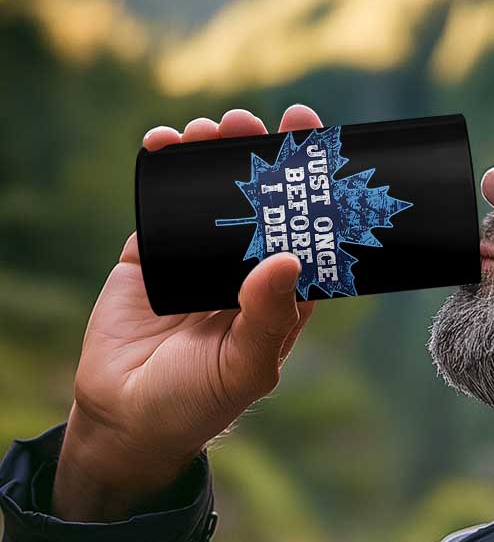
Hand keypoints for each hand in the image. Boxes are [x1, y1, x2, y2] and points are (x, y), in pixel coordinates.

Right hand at [52, 105, 322, 520]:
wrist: (127, 418)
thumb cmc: (199, 402)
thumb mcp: (245, 367)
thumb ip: (268, 317)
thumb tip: (289, 259)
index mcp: (283, 294)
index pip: (308, 232)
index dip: (315, 189)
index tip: (317, 143)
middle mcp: (247, 269)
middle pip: (263, 200)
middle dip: (263, 157)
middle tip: (260, 123)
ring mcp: (200, 257)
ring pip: (214, 193)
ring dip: (216, 155)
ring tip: (214, 128)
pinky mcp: (154, 253)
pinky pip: (162, 203)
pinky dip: (165, 169)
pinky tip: (166, 142)